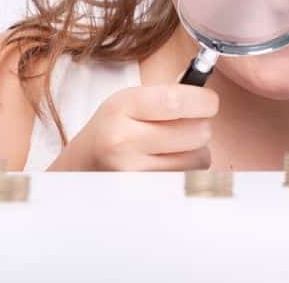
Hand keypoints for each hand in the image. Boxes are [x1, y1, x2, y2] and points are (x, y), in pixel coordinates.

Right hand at [48, 83, 218, 170]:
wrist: (80, 168)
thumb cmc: (114, 129)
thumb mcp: (130, 101)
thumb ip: (170, 93)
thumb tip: (208, 93)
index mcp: (122, 107)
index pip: (177, 101)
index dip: (204, 101)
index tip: (208, 102)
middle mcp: (123, 140)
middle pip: (197, 132)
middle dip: (201, 126)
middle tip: (186, 126)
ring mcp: (132, 173)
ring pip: (198, 158)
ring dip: (196, 151)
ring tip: (175, 147)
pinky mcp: (142, 195)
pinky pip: (188, 179)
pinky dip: (189, 171)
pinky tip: (169, 165)